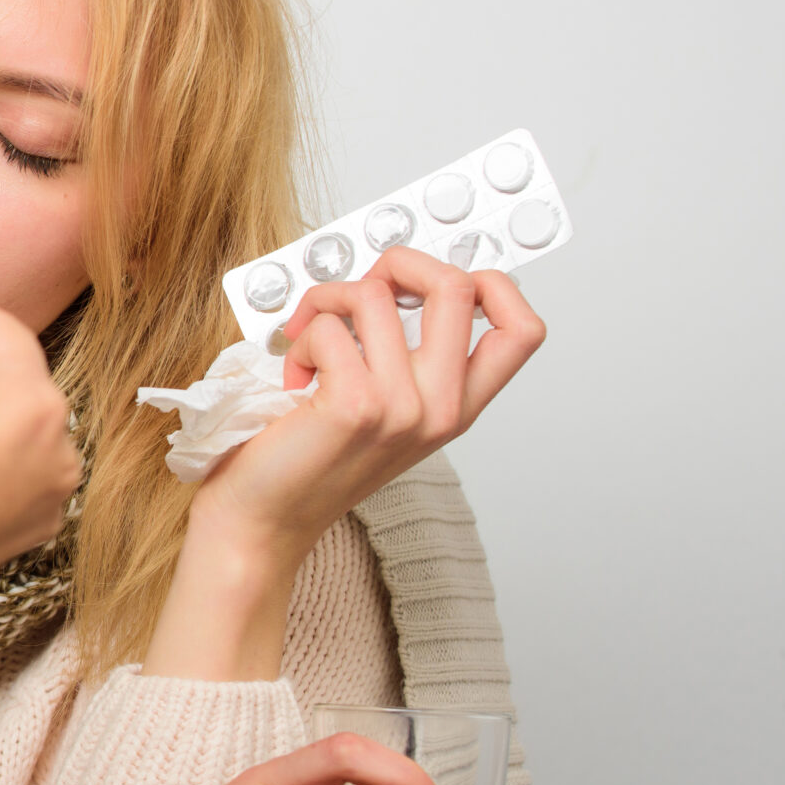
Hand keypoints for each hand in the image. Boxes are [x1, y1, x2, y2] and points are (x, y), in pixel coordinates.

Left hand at [196, 247, 546, 564]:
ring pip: (375, 295)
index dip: (491, 284)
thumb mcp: (382, 410)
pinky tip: (294, 377)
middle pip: (459, 286)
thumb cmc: (307, 463)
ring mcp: (404, 409)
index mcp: (457, 407)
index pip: (522, 330)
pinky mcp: (356, 407)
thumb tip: (391, 281)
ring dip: (325, 303)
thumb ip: (404, 357)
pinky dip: (299, 339)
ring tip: (306, 343)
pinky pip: (327, 327)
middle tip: (356, 290)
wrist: (262, 522)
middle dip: (399, 262)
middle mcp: (442, 409)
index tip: (431, 282)